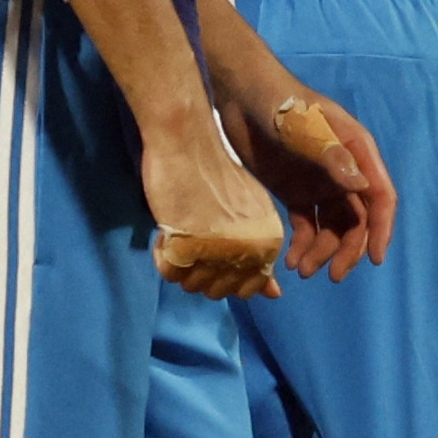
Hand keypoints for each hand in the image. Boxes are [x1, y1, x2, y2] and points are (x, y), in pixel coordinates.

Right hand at [143, 115, 286, 300]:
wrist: (186, 142)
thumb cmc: (215, 172)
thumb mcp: (252, 212)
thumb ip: (261, 254)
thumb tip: (274, 295)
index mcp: (267, 244)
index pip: (247, 288)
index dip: (224, 274)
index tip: (211, 250)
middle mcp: (247, 252)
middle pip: (216, 290)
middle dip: (199, 272)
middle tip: (190, 241)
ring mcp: (216, 251)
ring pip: (191, 285)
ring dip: (180, 265)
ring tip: (177, 236)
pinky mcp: (185, 245)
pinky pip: (169, 272)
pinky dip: (162, 258)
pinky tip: (165, 236)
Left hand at [226, 92, 395, 281]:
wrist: (240, 93)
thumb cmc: (280, 102)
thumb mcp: (305, 128)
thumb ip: (332, 156)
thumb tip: (362, 186)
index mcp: (358, 154)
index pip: (380, 198)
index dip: (381, 229)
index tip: (375, 259)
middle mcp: (344, 173)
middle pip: (357, 221)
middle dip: (348, 250)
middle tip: (333, 275)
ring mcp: (320, 185)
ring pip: (332, 229)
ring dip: (322, 252)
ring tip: (302, 270)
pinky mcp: (295, 192)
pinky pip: (307, 226)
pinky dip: (303, 245)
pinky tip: (291, 260)